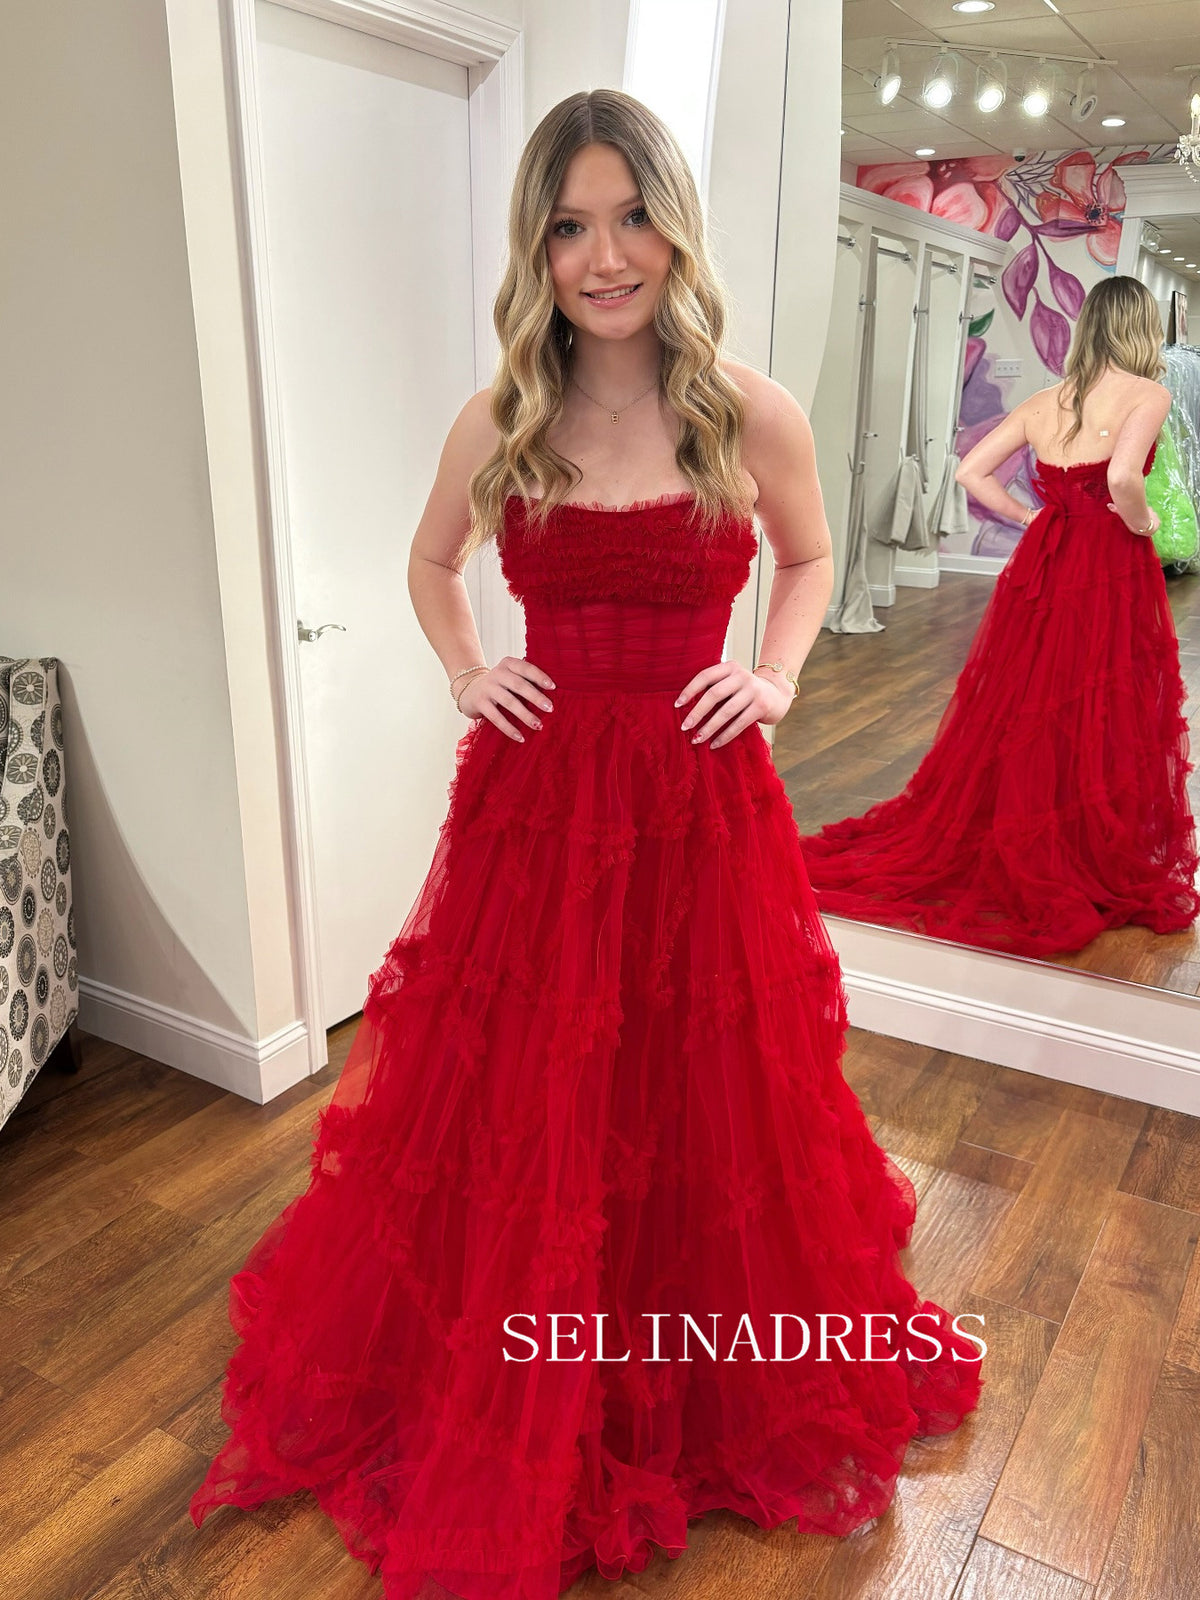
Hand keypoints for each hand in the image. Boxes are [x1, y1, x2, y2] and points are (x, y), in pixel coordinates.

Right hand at [457, 656, 553, 741]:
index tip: (553, 687)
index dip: (540, 677)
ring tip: (538, 725)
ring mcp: (487, 688)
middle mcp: (497, 673)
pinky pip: (496, 717)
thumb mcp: (510, 676)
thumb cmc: (500, 685)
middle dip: (536, 697)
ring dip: (525, 715)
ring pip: (509, 702)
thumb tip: (552, 697)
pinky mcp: (480, 703)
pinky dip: (509, 729)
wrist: (469, 690)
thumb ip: (526, 681)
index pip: (526, 668)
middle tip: (550, 708)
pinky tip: (520, 737)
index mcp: (508, 664)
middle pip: (519, 685)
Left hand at [676, 661, 792, 748]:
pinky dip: (725, 736)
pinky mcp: (761, 706)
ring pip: (726, 712)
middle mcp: (742, 676)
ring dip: (709, 728)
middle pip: (714, 694)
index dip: (690, 690)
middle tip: (684, 727)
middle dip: (697, 712)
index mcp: (730, 667)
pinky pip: (739, 724)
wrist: (777, 694)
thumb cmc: (745, 691)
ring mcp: (753, 691)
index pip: (705, 676)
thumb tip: (685, 708)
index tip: (677, 705)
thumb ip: (715, 688)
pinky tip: (714, 744)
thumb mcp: (732, 682)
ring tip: (697, 739)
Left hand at [1106, 503, 1159, 536]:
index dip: (1138, 518)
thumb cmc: (1128, 516)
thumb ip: (1115, 509)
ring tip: (1143, 513)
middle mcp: (1145, 531)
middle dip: (1144, 515)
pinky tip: (1148, 513)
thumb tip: (1108, 505)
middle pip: (1146, 519)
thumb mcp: (1121, 513)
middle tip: (1139, 513)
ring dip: (1148, 513)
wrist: (1139, 519)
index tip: (1136, 515)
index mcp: (1137, 530)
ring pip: (1151, 516)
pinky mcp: (1158, 524)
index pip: (1139, 522)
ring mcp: (1153, 528)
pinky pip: (1156, 516)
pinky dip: (1153, 514)